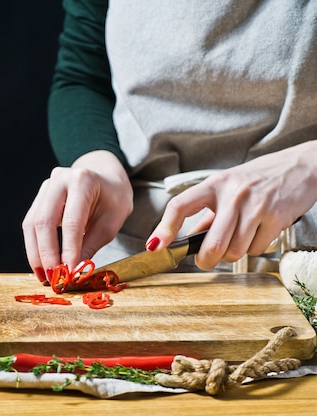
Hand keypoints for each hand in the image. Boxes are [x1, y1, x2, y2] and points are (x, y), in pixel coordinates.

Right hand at [22, 150, 132, 280]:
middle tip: (53, 278)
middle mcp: (59, 179)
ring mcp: (46, 187)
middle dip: (46, 254)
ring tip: (44, 276)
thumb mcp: (110, 224)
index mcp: (82, 181)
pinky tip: (41, 263)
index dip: (68, 250)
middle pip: (44, 221)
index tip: (69, 273)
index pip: (71, 221)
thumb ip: (90, 246)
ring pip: (32, 223)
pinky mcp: (39, 198)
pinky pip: (31, 223)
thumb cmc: (113, 200)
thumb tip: (74, 273)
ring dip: (36, 253)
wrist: (106, 179)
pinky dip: (34, 246)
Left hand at [147, 141, 316, 269]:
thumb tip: (188, 240)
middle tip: (205, 261)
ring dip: (233, 254)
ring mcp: (255, 206)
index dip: (164, 228)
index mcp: (214, 184)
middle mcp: (232, 194)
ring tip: (239, 238)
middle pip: (212, 244)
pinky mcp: (276, 218)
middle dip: (205, 260)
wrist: (301, 166)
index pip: (180, 206)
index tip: (155, 246)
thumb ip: (208, 213)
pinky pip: (256, 249)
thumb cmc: (259, 179)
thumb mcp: (228, 187)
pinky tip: (258, 233)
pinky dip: (254, 249)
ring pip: (234, 251)